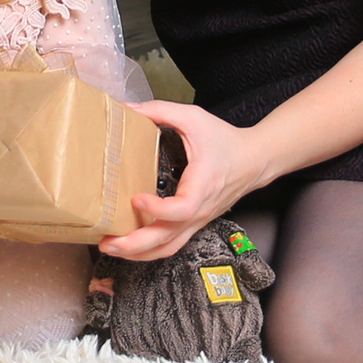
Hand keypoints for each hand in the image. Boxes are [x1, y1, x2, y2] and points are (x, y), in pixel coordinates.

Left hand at [97, 101, 268, 262]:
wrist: (254, 160)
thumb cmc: (225, 140)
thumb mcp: (193, 118)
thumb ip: (160, 111)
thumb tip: (127, 109)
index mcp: (202, 185)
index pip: (183, 209)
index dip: (158, 209)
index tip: (136, 198)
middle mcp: (200, 210)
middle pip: (168, 240)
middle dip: (135, 245)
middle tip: (108, 241)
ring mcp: (197, 220)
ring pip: (168, 248)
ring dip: (139, 253)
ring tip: (112, 248)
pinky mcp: (193, 223)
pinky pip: (171, 244)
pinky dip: (149, 249)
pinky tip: (129, 244)